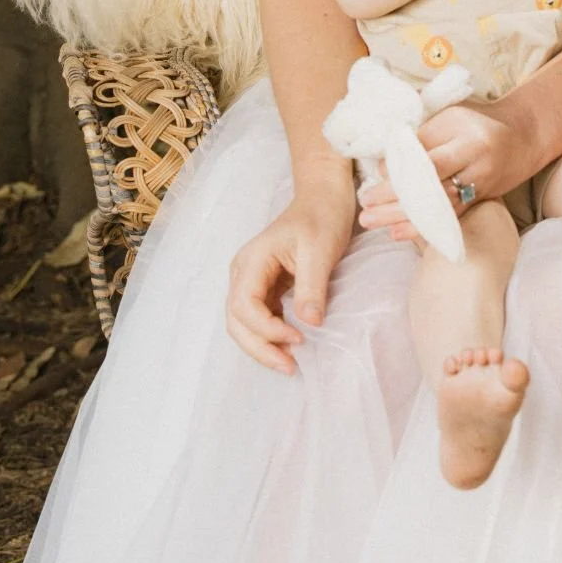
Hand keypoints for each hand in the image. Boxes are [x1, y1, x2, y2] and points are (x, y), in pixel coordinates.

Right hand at [226, 172, 355, 373]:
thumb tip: (309, 324)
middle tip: (290, 367)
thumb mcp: (320, 249)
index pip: (244, 306)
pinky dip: (270, 336)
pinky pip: (259, 318)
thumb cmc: (322, 216)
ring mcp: (253, 280)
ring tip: (290, 364)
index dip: (267, 329)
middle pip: (237, 321)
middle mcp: (244, 272)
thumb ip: (311, 286)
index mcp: (252, 260)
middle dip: (259, 347)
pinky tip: (290, 347)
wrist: (324, 196)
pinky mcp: (266, 287)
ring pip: (244, 324)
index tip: (300, 337)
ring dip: (262, 346)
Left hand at [358, 100, 537, 240]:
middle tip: (365, 207)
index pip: (432, 158)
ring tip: (372, 222)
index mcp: (468, 137)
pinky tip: (397, 232)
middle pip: (433, 186)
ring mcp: (481, 185)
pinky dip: (423, 227)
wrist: (522, 136)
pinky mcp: (481, 201)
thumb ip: (423, 135)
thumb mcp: (452, 117)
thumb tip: (386, 161)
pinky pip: (449, 218)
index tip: (376, 175)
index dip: (403, 169)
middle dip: (395, 199)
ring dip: (403, 217)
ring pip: (439, 207)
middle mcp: (477, 164)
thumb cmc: (477, 121)